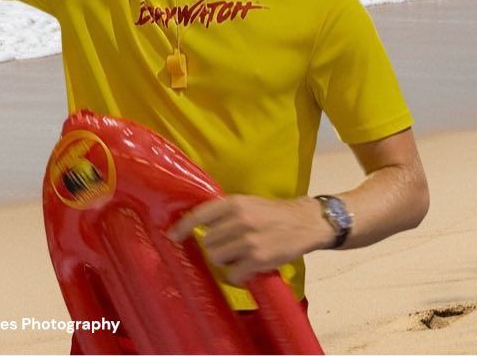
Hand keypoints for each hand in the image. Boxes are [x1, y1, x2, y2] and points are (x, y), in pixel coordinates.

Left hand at [168, 194, 323, 284]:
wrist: (305, 222)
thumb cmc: (273, 213)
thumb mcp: (248, 203)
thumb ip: (225, 212)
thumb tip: (198, 224)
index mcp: (234, 203)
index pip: (200, 214)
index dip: (183, 227)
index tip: (171, 236)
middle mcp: (239, 220)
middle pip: (208, 242)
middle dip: (214, 247)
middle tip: (229, 246)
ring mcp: (248, 241)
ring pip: (217, 257)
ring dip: (225, 260)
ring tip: (239, 256)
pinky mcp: (258, 259)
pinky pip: (233, 274)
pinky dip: (237, 275)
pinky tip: (248, 268)